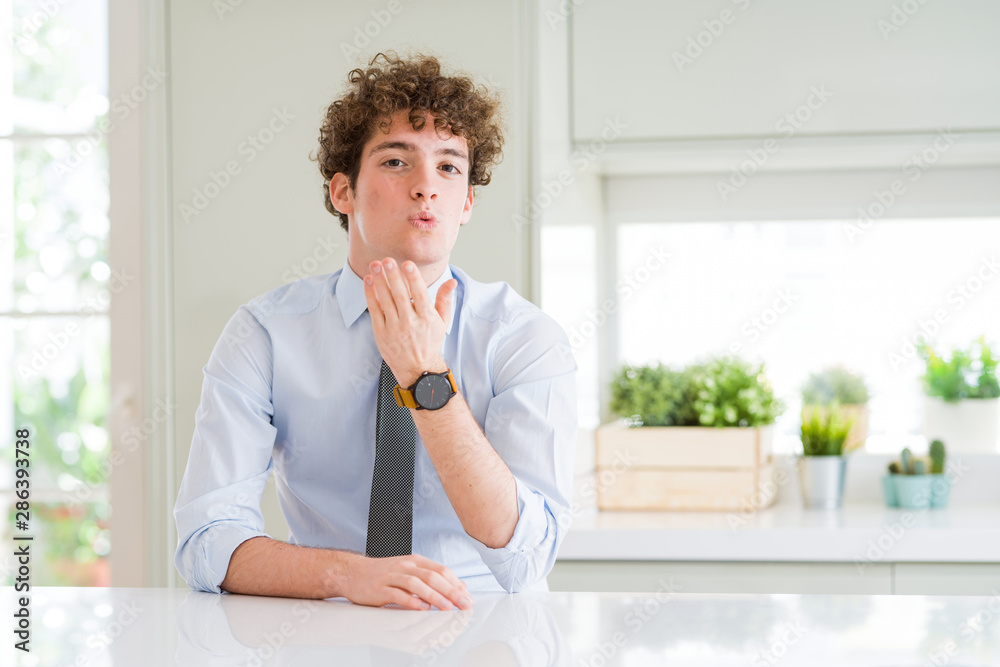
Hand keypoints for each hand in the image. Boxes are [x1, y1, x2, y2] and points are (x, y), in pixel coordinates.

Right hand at [340, 552, 472, 610]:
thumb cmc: (383, 574)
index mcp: (415, 561)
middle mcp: (405, 566)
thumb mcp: (408, 570)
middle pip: (432, 576)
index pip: (441, 570)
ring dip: (434, 596)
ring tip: (447, 607)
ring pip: (417, 584)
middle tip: (463, 604)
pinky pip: (398, 594)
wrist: (352, 572)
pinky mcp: (380, 588)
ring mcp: (392, 576)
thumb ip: (430, 577)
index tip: (467, 597)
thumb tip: (456, 587)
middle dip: (451, 591)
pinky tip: (421, 608)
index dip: (456, 584)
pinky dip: (411, 601)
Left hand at [363, 258, 457, 386]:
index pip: (420, 294)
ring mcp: (394, 328)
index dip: (413, 278)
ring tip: (375, 266)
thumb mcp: (442, 322)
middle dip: (393, 276)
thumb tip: (451, 282)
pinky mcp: (381, 332)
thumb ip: (445, 300)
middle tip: (387, 260)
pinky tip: (369, 282)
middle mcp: (410, 322)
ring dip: (379, 281)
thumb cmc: (429, 342)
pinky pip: (375, 310)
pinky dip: (371, 295)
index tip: (407, 264)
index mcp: (427, 318)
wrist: (417, 369)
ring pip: (385, 300)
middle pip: (400, 295)